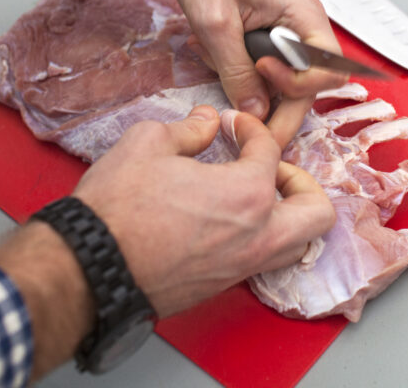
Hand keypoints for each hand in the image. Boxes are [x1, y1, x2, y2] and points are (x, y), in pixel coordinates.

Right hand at [73, 106, 334, 316]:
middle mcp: (257, 235)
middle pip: (316, 211)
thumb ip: (189, 128)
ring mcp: (242, 266)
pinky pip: (265, 262)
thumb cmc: (118, 207)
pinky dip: (263, 238)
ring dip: (289, 215)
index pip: (270, 150)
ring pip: (298, 244)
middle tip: (270, 167)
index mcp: (248, 193)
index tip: (234, 123)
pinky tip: (230, 221)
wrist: (90, 268)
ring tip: (258, 196)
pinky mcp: (222, 286)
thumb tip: (206, 122)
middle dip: (301, 181)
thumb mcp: (148, 143)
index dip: (251, 127)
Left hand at [125, 0, 345, 145]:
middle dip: (276, 107)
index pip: (327, 70)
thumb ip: (236, 71)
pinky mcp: (273, 35)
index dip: (296, 84)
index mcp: (303, 15)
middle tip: (246, 128)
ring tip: (212, 60)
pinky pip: (269, 67)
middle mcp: (305, 25)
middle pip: (308, 84)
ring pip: (285, 79)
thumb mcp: (216, 23)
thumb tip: (254, 112)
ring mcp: (290, 31)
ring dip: (250, 84)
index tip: (260, 71)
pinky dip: (242, 70)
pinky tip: (214, 53)